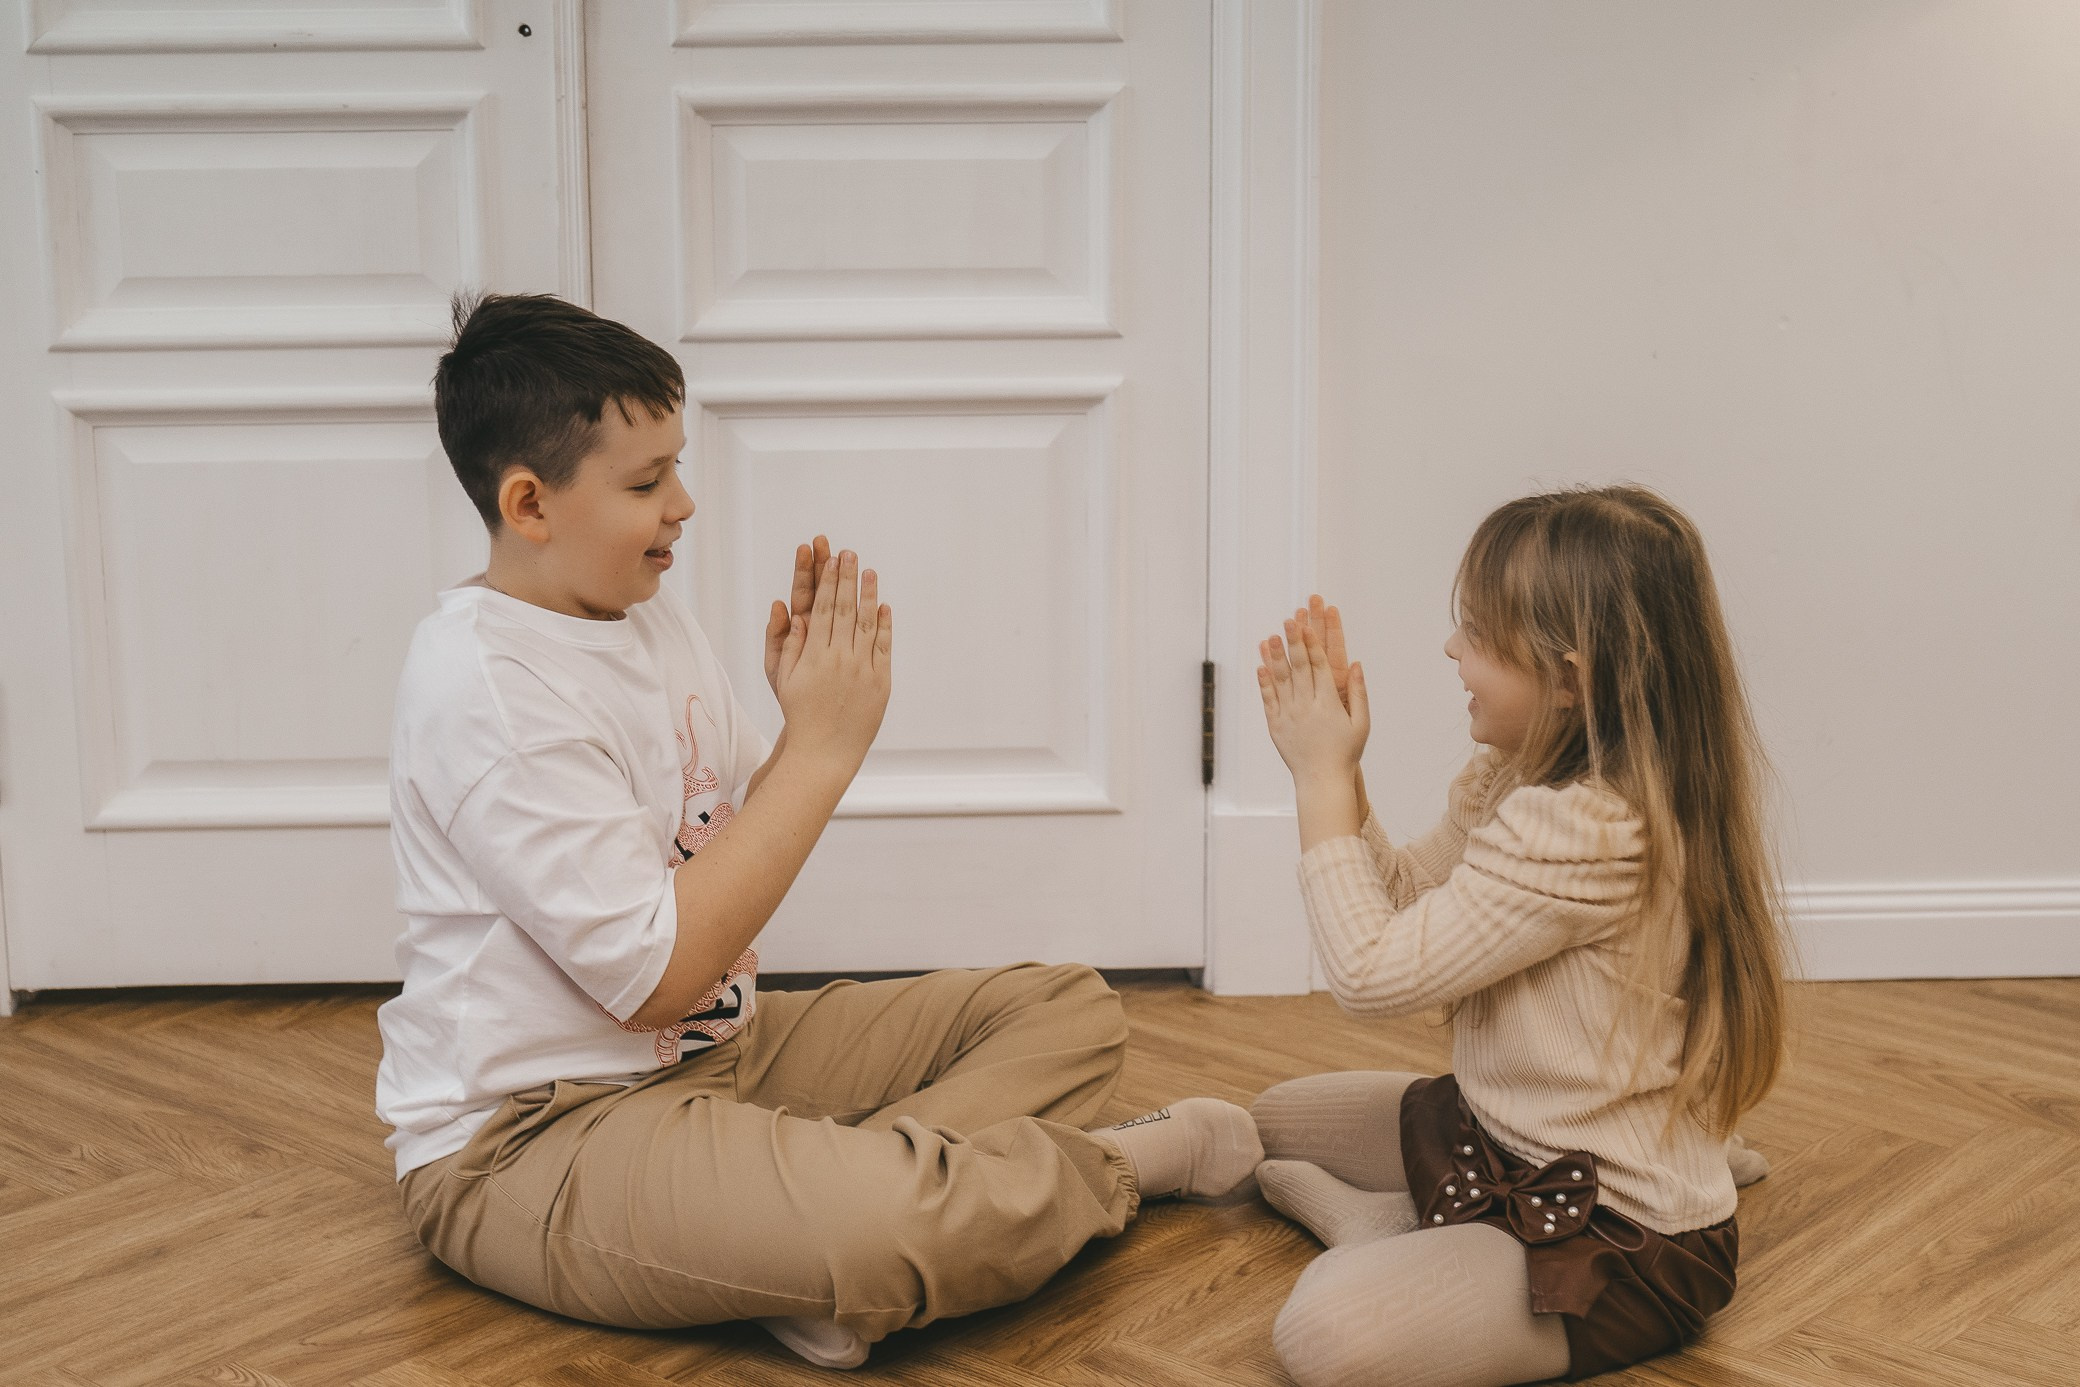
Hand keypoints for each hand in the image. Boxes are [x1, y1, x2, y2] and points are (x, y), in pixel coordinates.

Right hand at [771, 547, 892, 770]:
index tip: (831, 559)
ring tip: (869, 571)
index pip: (823, 608)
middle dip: (847, 579)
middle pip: (845, 609)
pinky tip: (884, 606)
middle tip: (850, 553)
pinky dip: (885, 625)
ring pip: (867, 624)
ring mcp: (862, 669)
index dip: (828, 582)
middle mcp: (839, 658)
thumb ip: (788, 642)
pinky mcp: (881, 682)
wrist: (824, 750)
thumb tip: (791, 610)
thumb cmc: (800, 711)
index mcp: (813, 654)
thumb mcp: (783, 677)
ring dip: (868, 595)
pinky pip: (884, 647)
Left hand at [1258, 608, 1369, 783]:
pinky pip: (1268, 700)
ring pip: (1280, 681)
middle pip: (1299, 668)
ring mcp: (1289, 716)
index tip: (1308, 625)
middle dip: (1294, 642)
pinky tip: (1260, 666)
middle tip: (1288, 621)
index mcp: (1329, 704)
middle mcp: (1306, 707)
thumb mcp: (1361, 724)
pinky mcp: (1276, 726)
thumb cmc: (1346, 752)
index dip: (1313, 644)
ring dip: (1275, 657)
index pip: (1320, 667)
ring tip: (1269, 637)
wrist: (1322, 780)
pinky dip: (1264, 683)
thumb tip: (1357, 664)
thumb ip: (1359, 693)